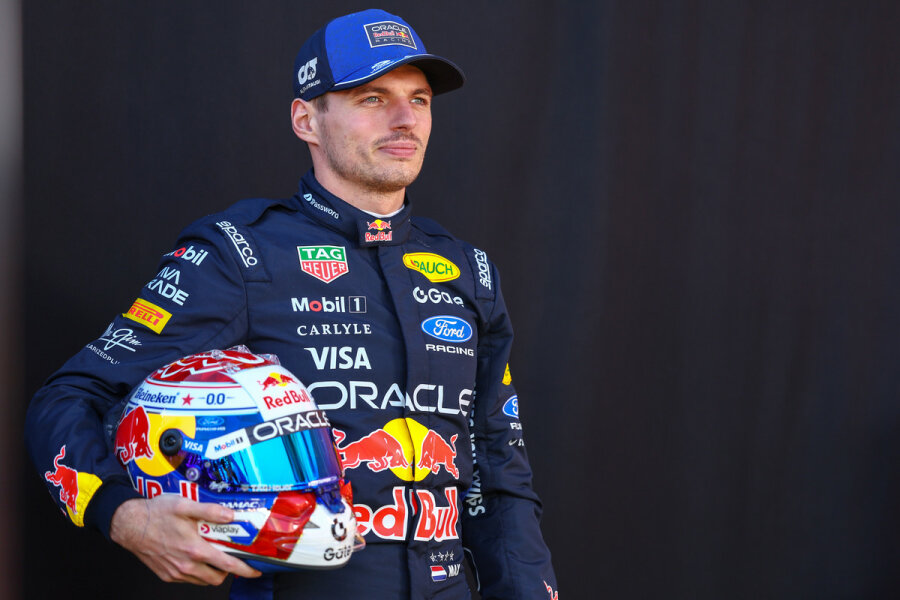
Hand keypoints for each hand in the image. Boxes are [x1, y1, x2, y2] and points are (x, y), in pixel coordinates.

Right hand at [110, 495, 261, 584]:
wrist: (129, 525)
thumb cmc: (156, 513)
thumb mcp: (185, 505)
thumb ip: (210, 511)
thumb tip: (231, 515)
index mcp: (194, 549)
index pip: (227, 564)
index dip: (245, 569)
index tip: (256, 571)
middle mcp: (186, 565)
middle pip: (217, 578)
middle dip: (228, 570)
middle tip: (230, 556)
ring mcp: (175, 573)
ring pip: (203, 580)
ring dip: (212, 571)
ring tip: (213, 554)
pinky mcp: (167, 575)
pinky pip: (189, 579)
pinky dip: (197, 572)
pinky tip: (195, 556)